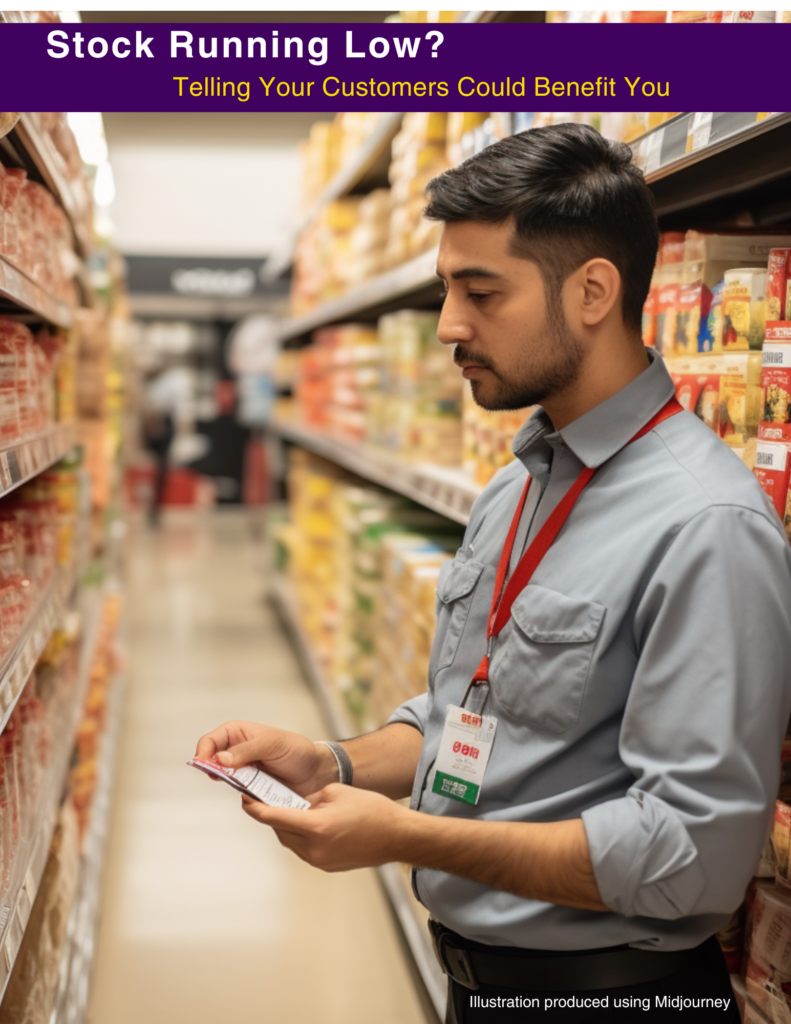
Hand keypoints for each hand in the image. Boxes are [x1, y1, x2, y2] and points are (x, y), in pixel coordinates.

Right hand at [195, 721, 336, 796]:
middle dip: (213, 770)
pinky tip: (252, 793)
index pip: (211, 740)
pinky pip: (238, 794)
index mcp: (239, 733)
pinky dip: (242, 795)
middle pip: (211, 761)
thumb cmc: (297, 751)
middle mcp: (237, 752)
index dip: (204, 751)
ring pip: (224, 780)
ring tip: (245, 783)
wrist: (316, 773)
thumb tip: (220, 759)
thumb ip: (247, 750)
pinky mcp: (250, 789)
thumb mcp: (273, 744)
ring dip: (230, 783)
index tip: (206, 765)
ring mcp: (243, 771)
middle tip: (223, 776)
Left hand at [241, 784, 409, 871]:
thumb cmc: (371, 809)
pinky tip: (307, 823)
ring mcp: (320, 860)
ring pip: (290, 842)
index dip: (256, 808)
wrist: (396, 835)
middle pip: (280, 831)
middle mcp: (314, 848)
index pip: (274, 817)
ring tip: (288, 809)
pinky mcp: (326, 866)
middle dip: (270, 815)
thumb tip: (293, 801)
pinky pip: (304, 850)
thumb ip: (309, 797)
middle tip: (264, 799)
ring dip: (285, 827)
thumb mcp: (336, 792)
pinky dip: (300, 836)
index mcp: (316, 826)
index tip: (245, 799)